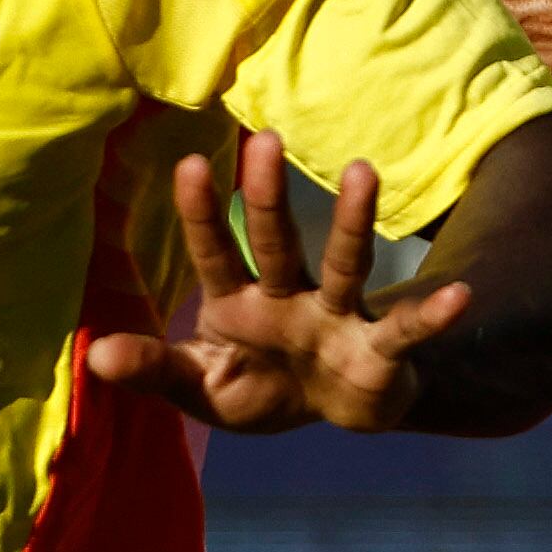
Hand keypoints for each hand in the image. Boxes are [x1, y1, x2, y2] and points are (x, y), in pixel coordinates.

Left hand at [86, 132, 469, 432]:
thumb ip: (154, 371)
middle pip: (276, 241)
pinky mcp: (379, 350)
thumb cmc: (264, 386)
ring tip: (362, 171)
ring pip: (345, 261)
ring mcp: (337, 316)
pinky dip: (432, 315)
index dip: (201, 214)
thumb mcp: (201, 389)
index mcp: (238, 302)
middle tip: (262, 139)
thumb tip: (94, 356)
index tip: (188, 164)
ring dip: (353, 220)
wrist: (338, 411)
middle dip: (267, 196)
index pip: (214, 253)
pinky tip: (458, 296)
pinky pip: (406, 329)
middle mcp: (289, 295)